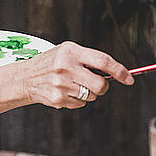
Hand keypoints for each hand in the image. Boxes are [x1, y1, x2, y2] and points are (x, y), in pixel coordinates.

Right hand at [16, 41, 133, 108]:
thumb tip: (116, 72)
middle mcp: (66, 67)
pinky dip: (78, 99)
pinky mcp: (58, 98)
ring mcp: (62, 84)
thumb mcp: (67, 52)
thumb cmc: (51, 63)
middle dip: (104, 86)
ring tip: (74, 84)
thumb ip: (89, 59)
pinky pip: (81, 104)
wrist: (26, 77)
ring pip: (92, 96)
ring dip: (89, 92)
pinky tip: (66, 91)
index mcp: (71, 51)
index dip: (119, 70)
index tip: (129, 78)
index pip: (103, 61)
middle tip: (97, 83)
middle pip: (101, 84)